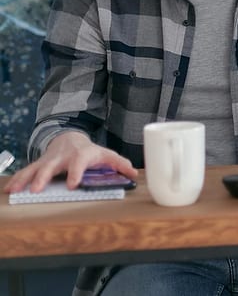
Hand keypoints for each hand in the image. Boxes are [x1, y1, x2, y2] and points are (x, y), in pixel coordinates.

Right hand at [2, 131, 137, 193]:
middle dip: (44, 177)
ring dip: (25, 178)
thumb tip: (135, 175)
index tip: (72, 184)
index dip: (75, 173)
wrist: (70, 138)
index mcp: (81, 154)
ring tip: (16, 190)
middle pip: (52, 165)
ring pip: (35, 168)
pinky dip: (17, 179)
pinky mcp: (39, 164)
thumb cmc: (90, 151)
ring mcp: (49, 160)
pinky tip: (10, 189)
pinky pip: (27, 171)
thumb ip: (120, 164)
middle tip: (37, 189)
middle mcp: (63, 156)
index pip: (79, 162)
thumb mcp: (106, 155)